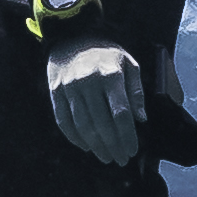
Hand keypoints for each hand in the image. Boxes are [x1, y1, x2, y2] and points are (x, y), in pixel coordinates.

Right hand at [42, 41, 146, 172]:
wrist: (72, 36)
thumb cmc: (106, 54)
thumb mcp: (128, 64)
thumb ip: (136, 91)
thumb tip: (141, 119)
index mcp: (110, 75)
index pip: (121, 113)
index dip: (127, 136)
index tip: (132, 150)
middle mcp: (88, 82)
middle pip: (102, 124)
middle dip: (113, 146)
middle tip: (120, 160)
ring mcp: (69, 88)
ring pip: (83, 126)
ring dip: (96, 146)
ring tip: (106, 157)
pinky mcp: (55, 92)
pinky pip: (63, 121)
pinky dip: (75, 138)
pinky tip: (86, 147)